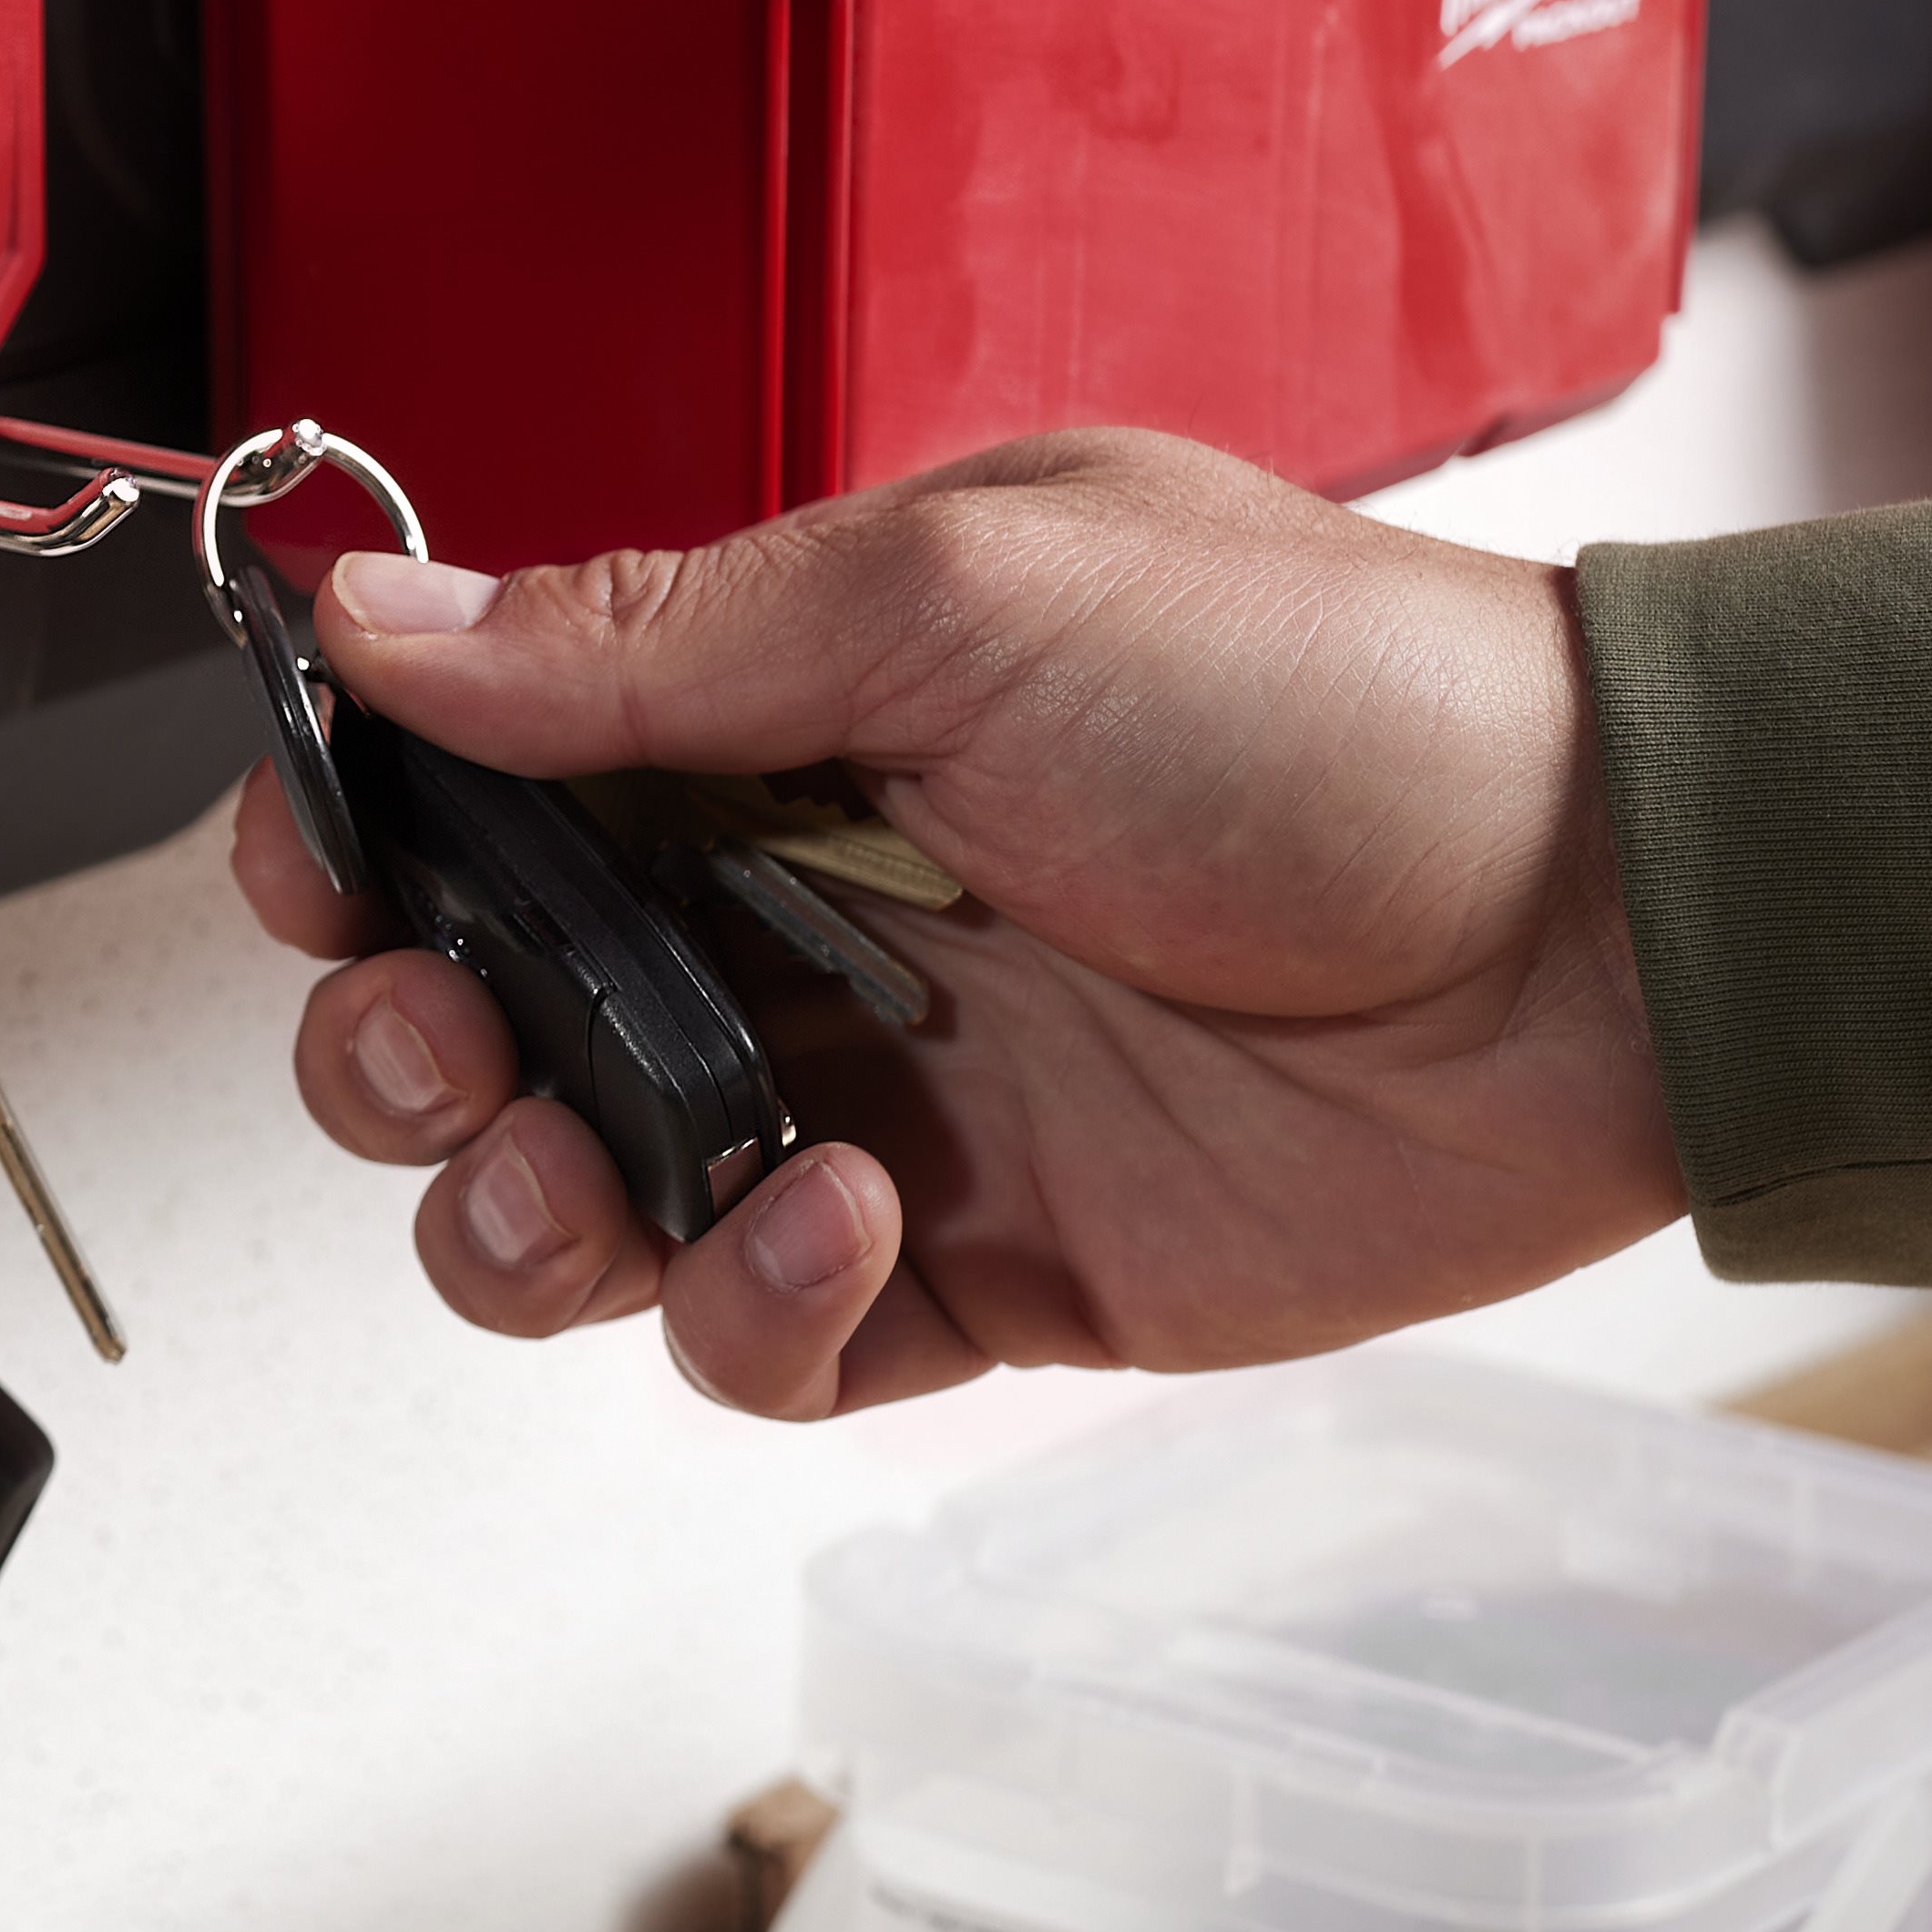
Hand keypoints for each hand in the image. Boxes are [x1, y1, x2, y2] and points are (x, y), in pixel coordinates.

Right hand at [234, 429, 1681, 1420]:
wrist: (1604, 926)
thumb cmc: (1335, 706)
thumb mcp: (960, 592)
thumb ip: (652, 640)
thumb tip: (384, 621)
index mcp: (769, 710)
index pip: (470, 781)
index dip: (358, 838)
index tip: (327, 871)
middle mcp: (785, 904)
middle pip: (466, 1012)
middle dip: (397, 1050)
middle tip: (445, 1043)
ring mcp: (866, 1093)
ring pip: (570, 1204)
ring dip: (519, 1211)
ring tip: (591, 1175)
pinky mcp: (969, 1268)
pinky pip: (756, 1338)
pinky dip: (750, 1307)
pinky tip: (848, 1223)